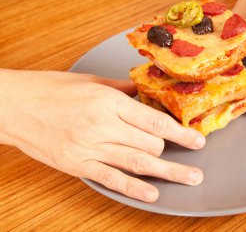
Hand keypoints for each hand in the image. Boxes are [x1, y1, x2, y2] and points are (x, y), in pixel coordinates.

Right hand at [0, 69, 205, 201]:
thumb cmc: (50, 90)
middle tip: (190, 154)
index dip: (180, 133)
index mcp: (108, 102)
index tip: (197, 140)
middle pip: (150, 144)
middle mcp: (103, 125)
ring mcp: (90, 147)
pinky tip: (153, 194)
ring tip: (190, 178)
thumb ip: (121, 90)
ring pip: (137, 162)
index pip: (154, 122)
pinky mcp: (78, 164)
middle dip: (171, 150)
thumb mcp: (90, 82)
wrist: (13, 106)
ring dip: (168, 172)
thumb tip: (144, 95)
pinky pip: (112, 179)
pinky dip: (134, 188)